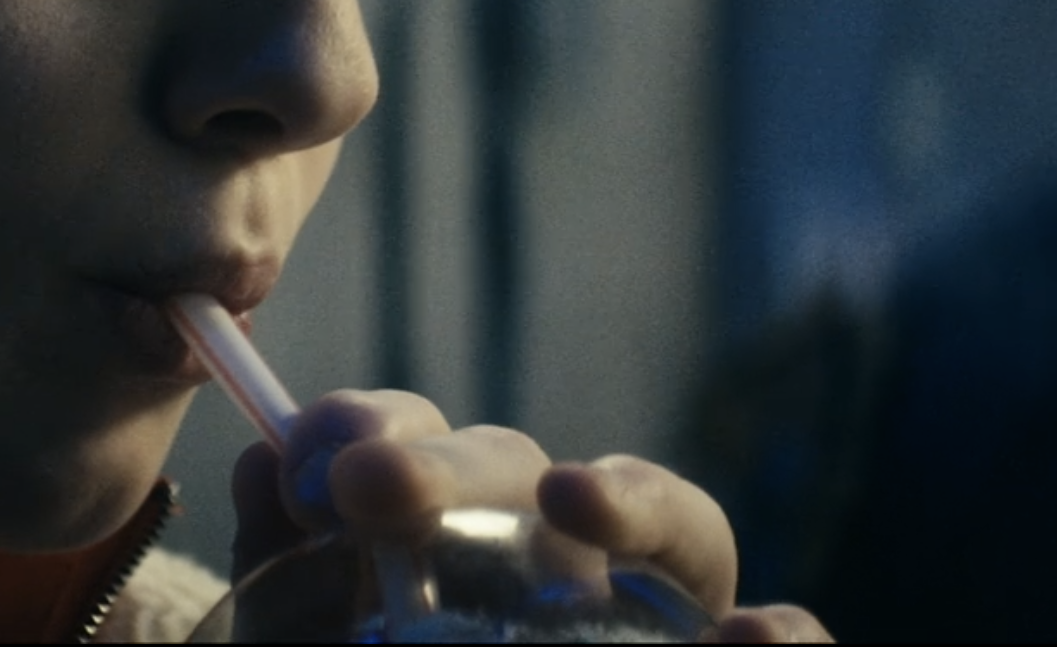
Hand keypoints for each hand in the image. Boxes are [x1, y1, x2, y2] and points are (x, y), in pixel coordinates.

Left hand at [226, 390, 831, 641]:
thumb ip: (292, 595)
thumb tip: (262, 460)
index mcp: (471, 564)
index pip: (435, 466)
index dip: (377, 432)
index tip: (309, 469)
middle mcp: (575, 587)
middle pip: (535, 489)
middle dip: (454, 464)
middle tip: (370, 482)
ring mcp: (667, 636)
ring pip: (687, 539)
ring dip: (639, 503)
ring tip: (573, 499)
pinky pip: (794, 646)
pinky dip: (787, 639)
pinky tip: (747, 639)